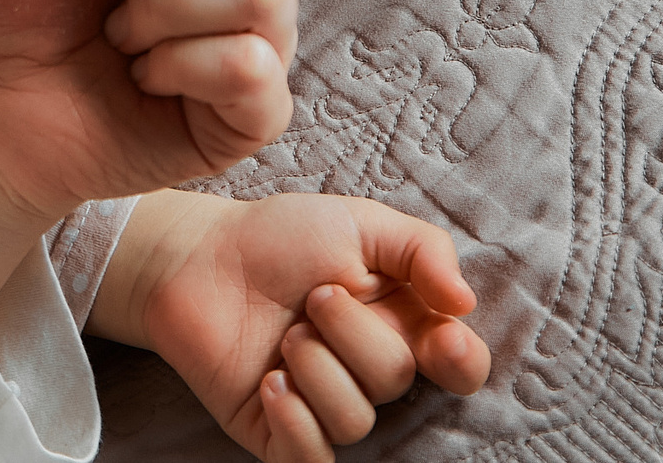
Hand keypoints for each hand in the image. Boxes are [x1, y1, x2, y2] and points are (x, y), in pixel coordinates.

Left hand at [111, 191, 489, 462]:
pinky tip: (270, 382)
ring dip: (316, 369)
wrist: (199, 257)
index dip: (461, 363)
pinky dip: (295, 423)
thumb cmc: (279, 238)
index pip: (458, 366)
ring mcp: (323, 404)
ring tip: (284, 335)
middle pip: (396, 380)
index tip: (439, 338)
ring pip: (355, 420)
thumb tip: (464, 304)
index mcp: (399, 322)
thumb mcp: (359, 222)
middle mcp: (367, 370)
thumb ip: (422, 250)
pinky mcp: (278, 433)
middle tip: (314, 296)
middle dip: (353, 333)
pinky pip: (311, 458)